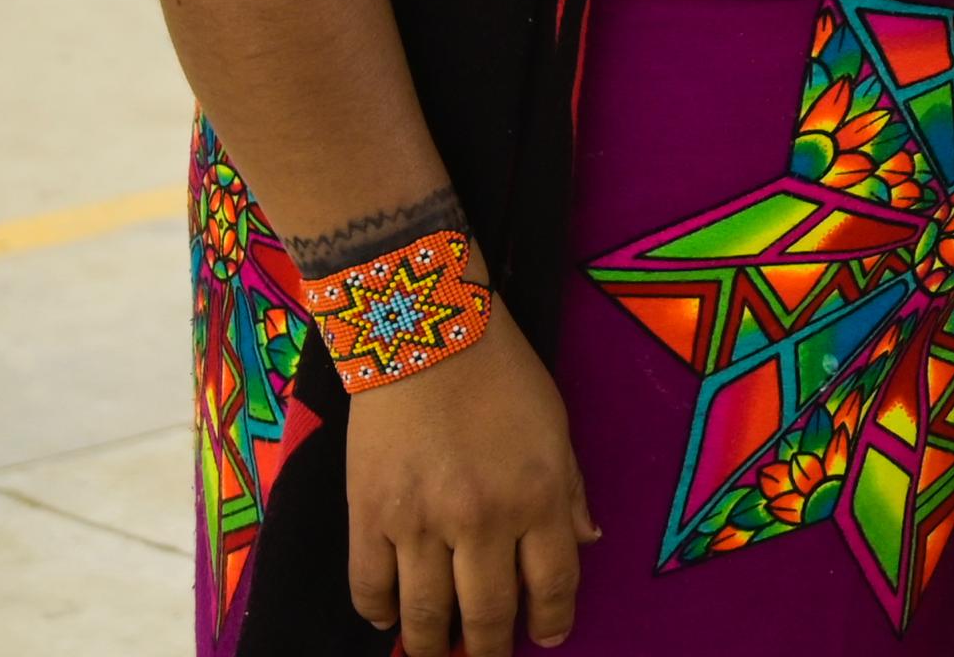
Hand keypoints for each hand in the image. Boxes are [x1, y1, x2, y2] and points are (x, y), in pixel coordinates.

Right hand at [345, 313, 598, 655]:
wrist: (422, 329)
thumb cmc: (499, 372)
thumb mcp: (555, 425)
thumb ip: (570, 489)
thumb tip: (585, 544)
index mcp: (537, 496)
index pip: (553, 584)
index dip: (553, 621)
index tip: (549, 637)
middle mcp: (482, 520)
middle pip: (489, 613)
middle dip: (492, 650)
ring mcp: (421, 522)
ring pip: (427, 614)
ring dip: (434, 646)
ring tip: (440, 654)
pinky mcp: (368, 515)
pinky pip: (370, 586)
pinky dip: (380, 612)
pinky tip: (390, 618)